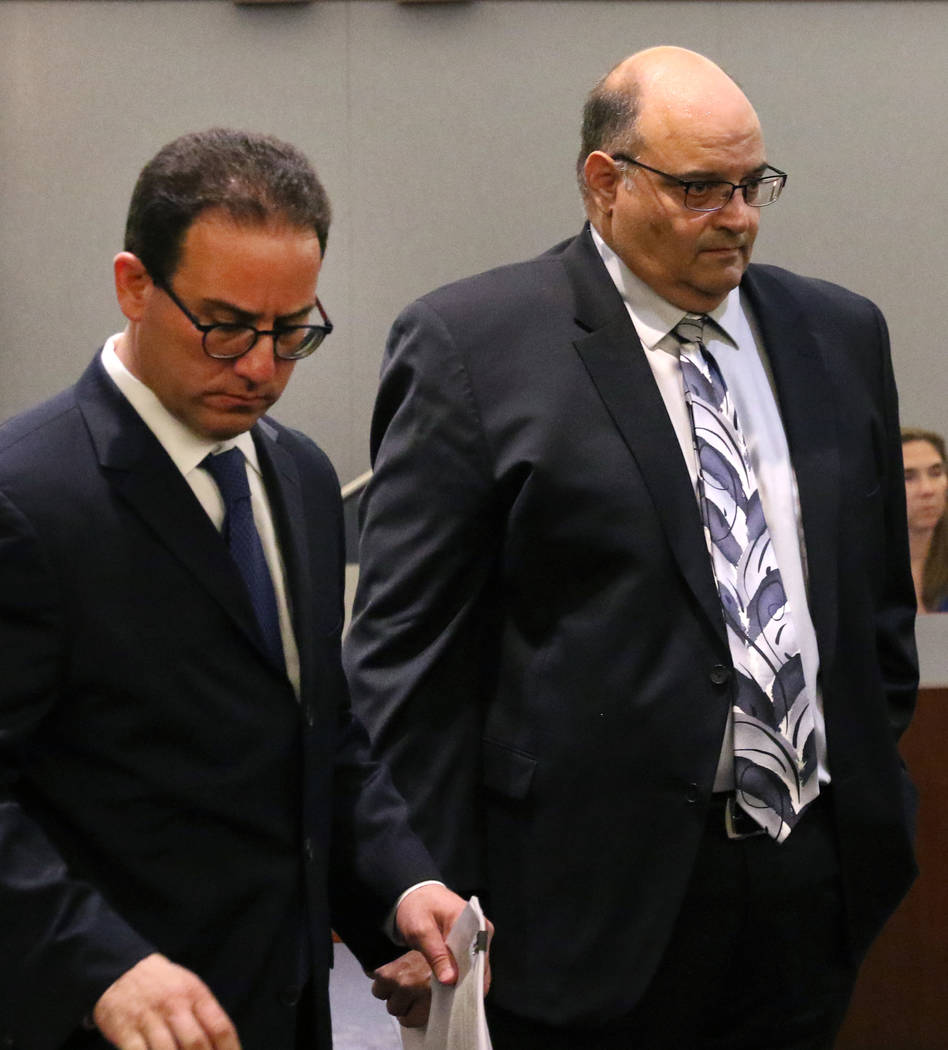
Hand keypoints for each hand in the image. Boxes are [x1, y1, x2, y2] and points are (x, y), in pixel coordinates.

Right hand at [92, 953, 240, 1049]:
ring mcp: (149, 1017)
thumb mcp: (190, 989)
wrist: (122, 969)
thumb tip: (224, 1047)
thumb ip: (205, 1016)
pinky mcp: (125, 1029)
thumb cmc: (163, 986)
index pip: (220, 1027)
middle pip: (196, 1043)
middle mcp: (174, 1005)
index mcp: (196, 995)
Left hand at [374, 886, 492, 1027]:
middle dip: (467, 984)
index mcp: (473, 921)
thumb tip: (451, 980)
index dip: (471, 979)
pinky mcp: (469, 944)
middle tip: (452, 1001)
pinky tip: (449, 987)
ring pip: (475, 967)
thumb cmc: (417, 908)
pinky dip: (460, 976)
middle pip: (480, 964)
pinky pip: (469, 964)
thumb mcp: (421, 931)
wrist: (414, 895)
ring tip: (449, 997)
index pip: (479, 956)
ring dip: (463, 981)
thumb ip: (436, 954)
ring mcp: (476, 937)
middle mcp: (480, 929)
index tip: (461, 997)